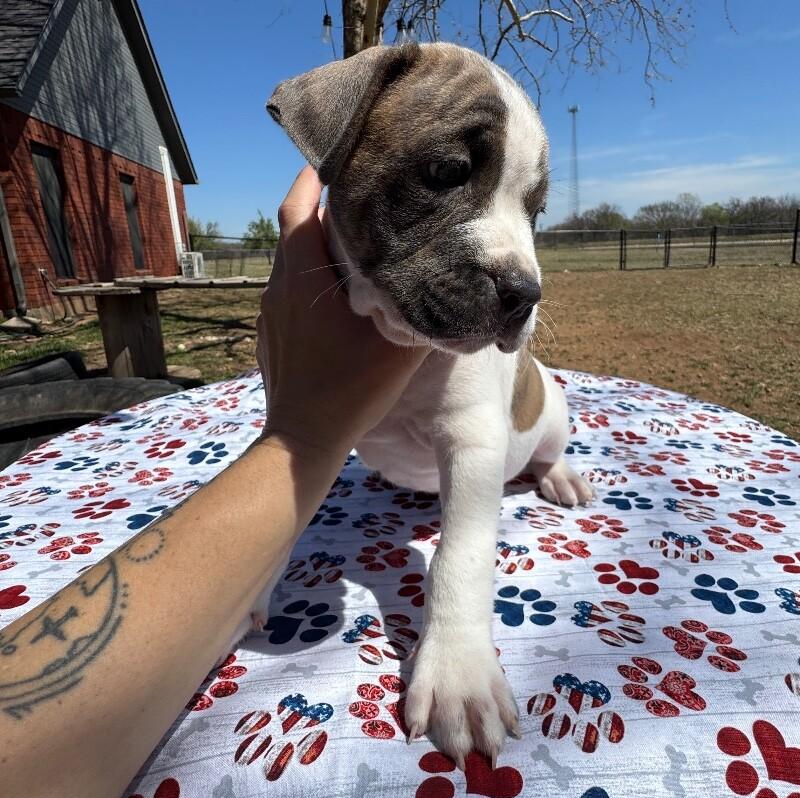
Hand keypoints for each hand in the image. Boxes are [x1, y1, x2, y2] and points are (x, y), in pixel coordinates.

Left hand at [257, 166, 429, 456]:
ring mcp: (270, 313)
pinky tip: (334, 298)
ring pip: (290, 263)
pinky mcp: (270, 335)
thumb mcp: (397, 345)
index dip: (313, 176)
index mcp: (303, 275)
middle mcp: (279, 287)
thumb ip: (421, 308)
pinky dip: (307, 281)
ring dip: (315, 247)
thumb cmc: (350, 389)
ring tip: (354, 245)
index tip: (338, 160)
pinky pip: (287, 292)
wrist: (303, 439)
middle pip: (293, 229)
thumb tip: (450, 280)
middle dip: (320, 208)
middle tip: (359, 200)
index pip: (298, 206)